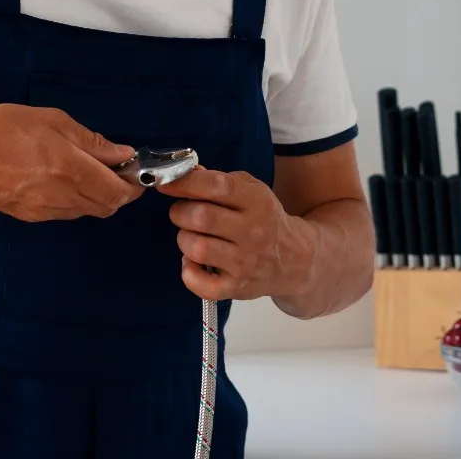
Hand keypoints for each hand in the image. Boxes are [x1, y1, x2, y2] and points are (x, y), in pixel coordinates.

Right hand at [0, 103, 142, 222]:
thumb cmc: (3, 126)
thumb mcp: (53, 121)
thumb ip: (91, 142)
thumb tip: (121, 155)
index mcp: (69, 169)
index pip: (117, 192)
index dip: (133, 185)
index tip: (135, 173)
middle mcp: (59, 196)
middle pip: (105, 207)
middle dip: (117, 192)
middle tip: (113, 171)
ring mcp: (42, 210)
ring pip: (85, 212)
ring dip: (94, 196)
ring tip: (83, 171)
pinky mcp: (26, 216)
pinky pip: (62, 213)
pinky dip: (72, 200)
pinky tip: (59, 180)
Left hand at [160, 168, 313, 301]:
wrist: (296, 259)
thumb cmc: (265, 219)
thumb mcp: (251, 190)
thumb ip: (219, 180)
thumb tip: (187, 173)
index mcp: (257, 201)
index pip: (217, 186)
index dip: (185, 183)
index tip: (165, 182)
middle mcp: (253, 231)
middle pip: (201, 217)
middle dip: (180, 211)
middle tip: (182, 212)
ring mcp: (245, 262)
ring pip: (197, 248)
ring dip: (184, 239)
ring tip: (191, 236)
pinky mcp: (238, 287)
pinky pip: (202, 284)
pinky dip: (188, 273)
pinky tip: (193, 262)